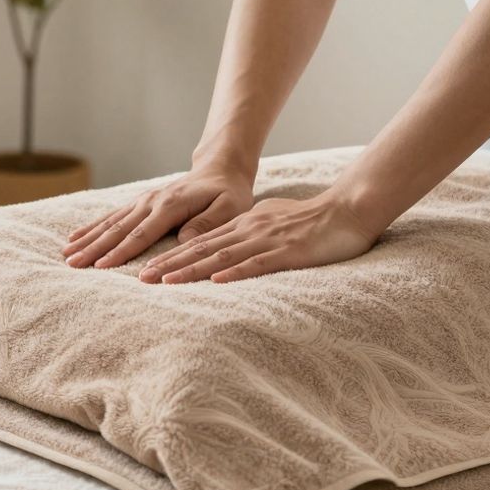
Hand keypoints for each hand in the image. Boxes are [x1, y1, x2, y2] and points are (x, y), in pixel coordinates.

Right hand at [63, 166, 255, 269]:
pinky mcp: (138, 204)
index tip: (102, 267)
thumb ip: (207, 224)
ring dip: (87, 239)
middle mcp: (150, 201)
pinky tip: (75, 237)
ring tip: (67, 254)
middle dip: (94, 248)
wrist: (219, 171)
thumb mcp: (230, 208)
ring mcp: (142, 201)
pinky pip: (111, 217)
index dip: (122, 252)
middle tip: (73, 264)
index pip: (142, 234)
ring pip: (109, 223)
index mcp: (170, 205)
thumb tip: (183, 241)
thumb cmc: (228, 194)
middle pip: (118, 229)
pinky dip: (91, 227)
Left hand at [137, 193, 379, 283]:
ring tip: (164, 281)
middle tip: (140, 278)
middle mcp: (248, 231)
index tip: (145, 269)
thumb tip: (226, 249)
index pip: (199, 243)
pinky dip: (234, 272)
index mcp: (243, 226)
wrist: (349, 209)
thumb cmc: (312, 219)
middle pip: (201, 249)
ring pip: (221, 256)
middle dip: (169, 264)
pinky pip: (258, 263)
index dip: (171, 256)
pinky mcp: (288, 251)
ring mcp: (267, 240)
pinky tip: (215, 281)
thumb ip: (246, 234)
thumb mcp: (270, 223)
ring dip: (191, 269)